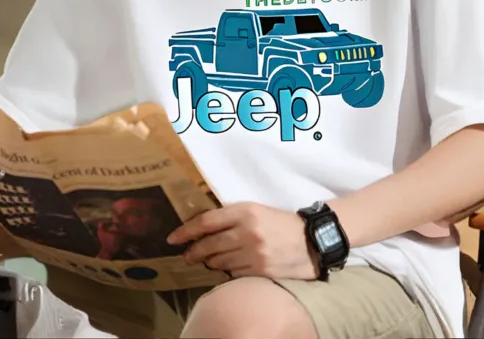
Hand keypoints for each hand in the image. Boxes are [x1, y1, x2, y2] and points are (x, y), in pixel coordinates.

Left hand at [167, 202, 317, 280]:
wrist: (310, 240)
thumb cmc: (280, 222)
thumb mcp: (256, 210)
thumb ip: (232, 217)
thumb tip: (204, 228)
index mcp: (245, 211)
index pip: (207, 221)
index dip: (186, 231)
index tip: (172, 238)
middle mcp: (247, 231)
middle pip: (209, 244)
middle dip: (194, 251)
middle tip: (186, 255)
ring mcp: (253, 253)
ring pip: (219, 261)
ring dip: (209, 261)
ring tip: (205, 260)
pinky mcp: (260, 271)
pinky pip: (233, 273)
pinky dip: (226, 271)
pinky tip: (226, 267)